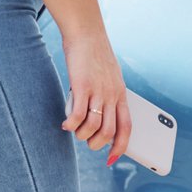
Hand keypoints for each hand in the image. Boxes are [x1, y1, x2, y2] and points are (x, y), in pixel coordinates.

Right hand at [61, 32, 131, 165]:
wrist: (86, 33)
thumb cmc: (95, 56)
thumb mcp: (109, 77)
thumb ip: (107, 96)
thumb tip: (99, 116)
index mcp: (121, 94)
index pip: (127, 127)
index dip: (120, 146)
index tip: (112, 158)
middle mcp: (112, 95)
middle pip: (108, 132)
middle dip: (96, 144)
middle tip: (85, 139)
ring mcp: (98, 91)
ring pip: (93, 127)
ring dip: (82, 135)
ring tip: (74, 130)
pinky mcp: (82, 86)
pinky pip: (78, 116)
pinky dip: (71, 125)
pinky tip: (65, 124)